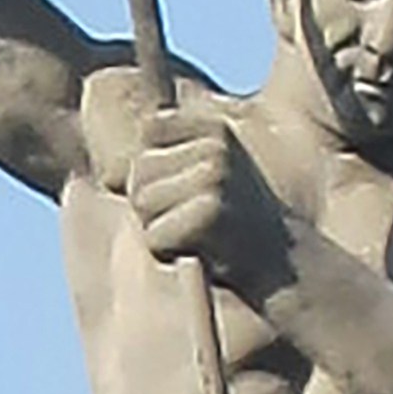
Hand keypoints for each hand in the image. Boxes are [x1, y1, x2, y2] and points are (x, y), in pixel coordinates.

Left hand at [126, 96, 284, 283]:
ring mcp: (215, 177)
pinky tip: (204, 252)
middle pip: (139, 173)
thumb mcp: (209, 174)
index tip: (188, 190)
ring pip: (143, 204)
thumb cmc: (236, 224)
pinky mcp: (211, 213)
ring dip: (161, 230)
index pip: (149, 133)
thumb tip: (106, 171)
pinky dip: (169, 252)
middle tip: (194, 221)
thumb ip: (165, 158)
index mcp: (214, 128)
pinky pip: (155, 236)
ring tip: (199, 236)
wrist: (286, 265)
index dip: (156, 169)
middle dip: (153, 205)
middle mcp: (215, 146)